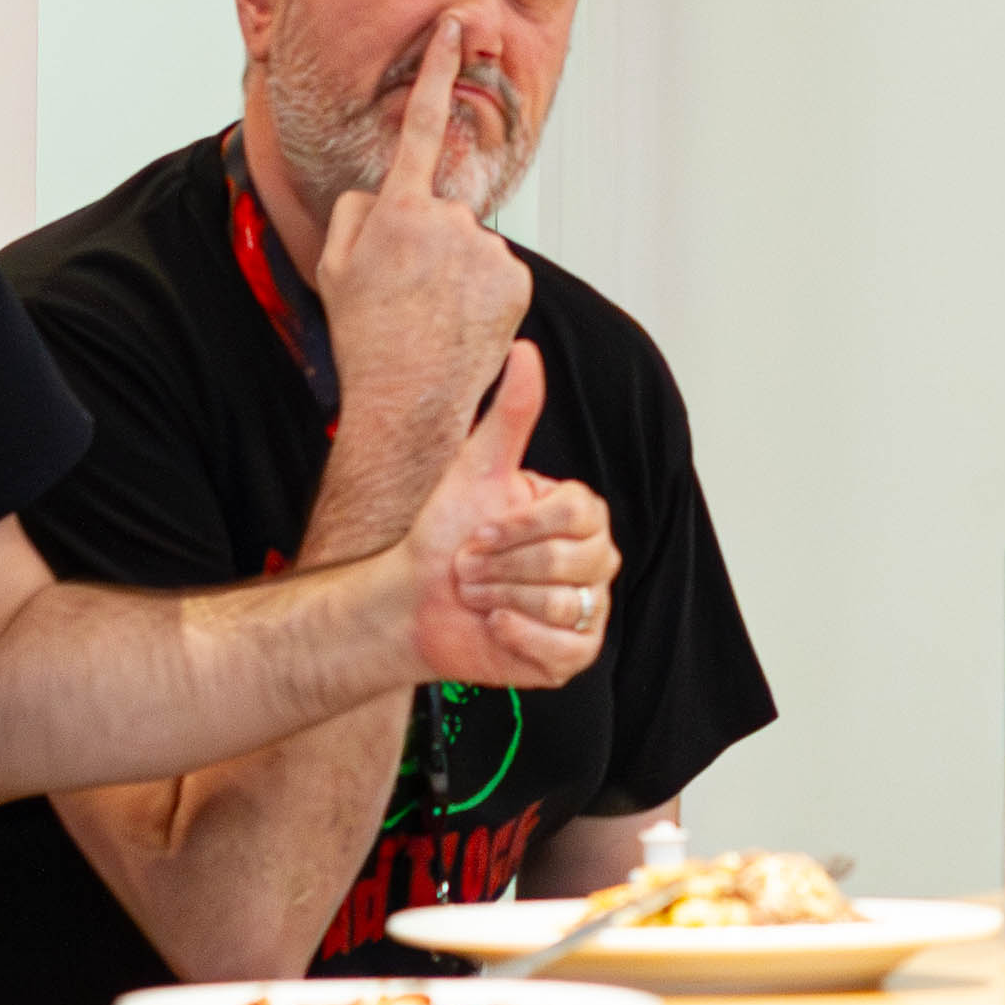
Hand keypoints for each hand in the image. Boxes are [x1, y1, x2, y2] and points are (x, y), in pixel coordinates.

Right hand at [318, 16, 532, 425]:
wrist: (406, 397)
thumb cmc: (364, 332)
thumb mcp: (335, 263)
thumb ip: (357, 211)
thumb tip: (383, 194)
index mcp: (397, 208)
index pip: (418, 122)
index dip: (437, 69)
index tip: (454, 26)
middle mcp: (448, 219)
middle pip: (440, 209)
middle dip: (426, 238)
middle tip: (406, 291)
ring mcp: (486, 249)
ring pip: (469, 243)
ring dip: (454, 269)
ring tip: (432, 313)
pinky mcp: (516, 278)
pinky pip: (495, 270)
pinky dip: (481, 291)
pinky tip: (460, 321)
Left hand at [398, 343, 619, 689]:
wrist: (411, 601)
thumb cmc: (442, 534)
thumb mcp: (475, 469)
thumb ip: (511, 414)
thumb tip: (526, 350)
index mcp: (580, 517)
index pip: (579, 516)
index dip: (521, 527)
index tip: (479, 531)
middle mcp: (593, 561)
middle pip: (572, 563)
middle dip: (504, 568)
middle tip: (469, 568)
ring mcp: (588, 610)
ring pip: (567, 606)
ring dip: (504, 601)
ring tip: (477, 597)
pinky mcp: (574, 654)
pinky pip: (567, 649)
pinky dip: (519, 639)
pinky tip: (494, 628)